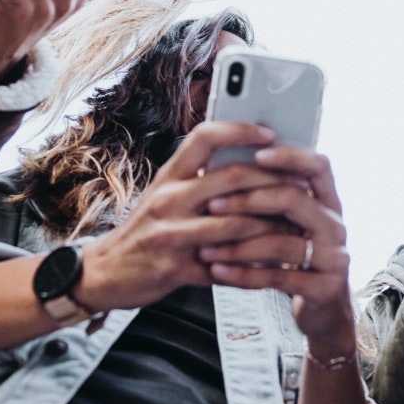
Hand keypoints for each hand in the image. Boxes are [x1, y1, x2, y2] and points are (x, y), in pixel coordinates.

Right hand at [74, 122, 288, 311]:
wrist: (102, 273)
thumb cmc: (144, 231)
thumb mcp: (164, 195)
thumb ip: (198, 178)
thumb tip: (248, 160)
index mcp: (168, 176)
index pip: (204, 137)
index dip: (240, 130)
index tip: (270, 132)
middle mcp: (168, 199)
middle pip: (230, 178)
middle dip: (272, 181)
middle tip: (302, 185)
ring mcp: (171, 235)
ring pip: (234, 223)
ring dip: (271, 225)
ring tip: (296, 225)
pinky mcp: (175, 270)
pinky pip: (225, 267)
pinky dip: (253, 267)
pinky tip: (273, 266)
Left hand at [198, 147, 356, 354]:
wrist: (324, 310)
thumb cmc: (296, 259)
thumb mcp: (292, 225)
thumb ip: (273, 200)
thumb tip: (226, 166)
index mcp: (329, 202)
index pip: (318, 166)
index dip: (290, 156)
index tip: (256, 154)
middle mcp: (336, 225)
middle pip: (296, 199)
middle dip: (249, 199)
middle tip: (212, 204)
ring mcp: (335, 257)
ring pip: (282, 242)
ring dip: (238, 245)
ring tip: (204, 248)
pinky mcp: (325, 287)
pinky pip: (278, 277)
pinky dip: (244, 274)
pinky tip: (217, 272)